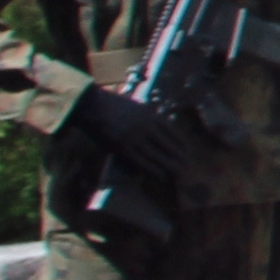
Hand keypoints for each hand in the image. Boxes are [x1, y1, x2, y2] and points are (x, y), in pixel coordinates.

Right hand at [64, 83, 197, 195]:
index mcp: (150, 115)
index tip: (187, 150)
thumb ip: (147, 117)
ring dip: (168, 165)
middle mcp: (146, 127)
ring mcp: (134, 138)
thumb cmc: (111, 105)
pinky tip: (161, 175)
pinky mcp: (122, 148)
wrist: (92, 105)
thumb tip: (158, 127)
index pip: (172, 131)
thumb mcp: (135, 106)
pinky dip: (152, 169)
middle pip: (167, 145)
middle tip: (187, 166)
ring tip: (178, 173)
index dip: (181, 143)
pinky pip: (140, 161)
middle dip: (178, 156)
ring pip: (156, 155)